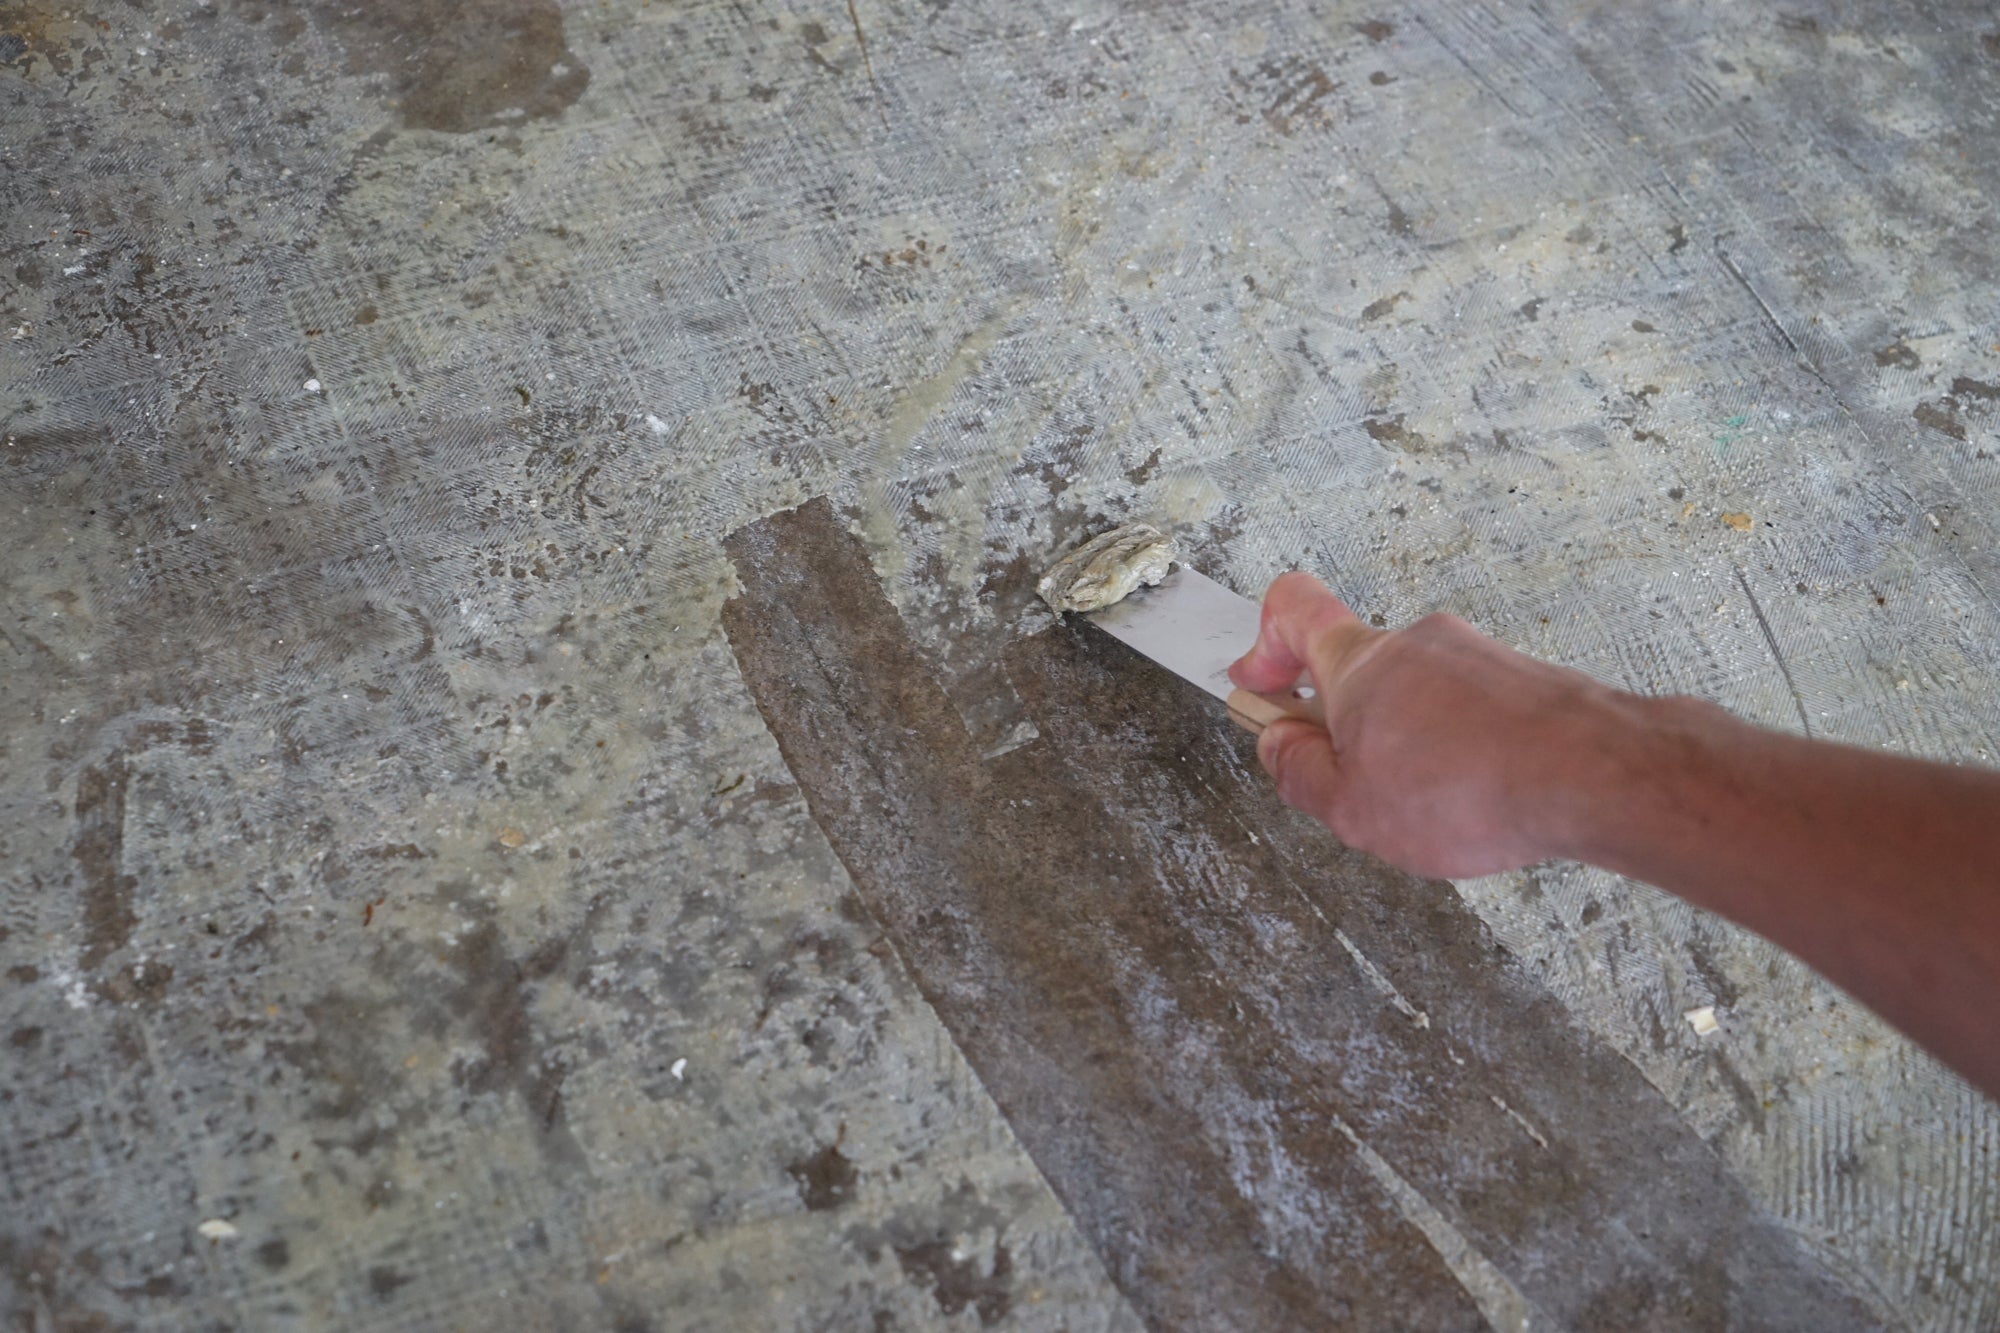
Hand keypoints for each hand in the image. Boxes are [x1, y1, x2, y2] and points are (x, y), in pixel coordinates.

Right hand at [1229, 572, 1617, 876]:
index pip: (1292, 607)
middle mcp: (1417, 643)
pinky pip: (1468, 711)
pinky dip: (1458, 749)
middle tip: (1349, 783)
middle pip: (1356, 667)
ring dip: (1406, 742)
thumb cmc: (1473, 789)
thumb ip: (1299, 773)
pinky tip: (1478, 801)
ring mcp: (1476, 658)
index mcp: (1360, 662)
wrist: (1595, 775)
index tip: (1259, 685)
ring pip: (1416, 695)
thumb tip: (1277, 745)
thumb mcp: (1351, 808)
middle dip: (1343, 724)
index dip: (1263, 645)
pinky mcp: (1524, 681)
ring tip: (1428, 808)